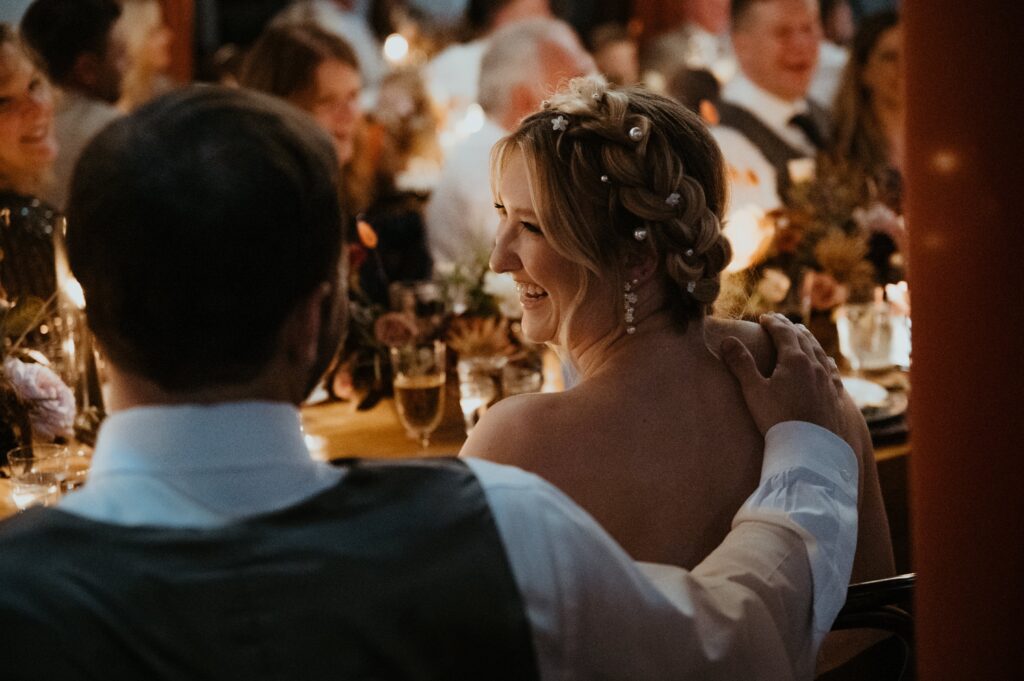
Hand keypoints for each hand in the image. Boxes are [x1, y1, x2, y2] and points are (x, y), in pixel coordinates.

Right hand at [721, 313, 843, 435]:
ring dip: (808, 339)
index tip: (764, 318)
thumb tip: (727, 340)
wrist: (810, 449)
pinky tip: (826, 362)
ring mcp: (828, 380)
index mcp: (794, 359)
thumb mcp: (753, 390)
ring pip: (819, 351)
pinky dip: (825, 359)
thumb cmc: (778, 419)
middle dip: (789, 327)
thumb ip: (741, 363)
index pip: (783, 332)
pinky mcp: (836, 395)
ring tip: (801, 334)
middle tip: (779, 321)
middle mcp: (815, 365)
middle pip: (802, 338)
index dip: (773, 323)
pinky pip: (832, 370)